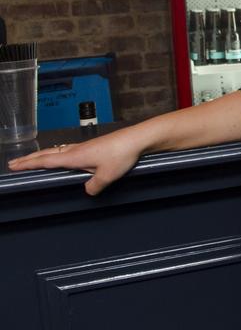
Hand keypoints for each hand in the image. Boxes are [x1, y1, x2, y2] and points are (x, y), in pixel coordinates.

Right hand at [6, 131, 143, 194]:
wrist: (137, 138)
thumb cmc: (121, 154)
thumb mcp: (107, 176)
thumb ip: (94, 186)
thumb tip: (87, 191)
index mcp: (74, 156)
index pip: (46, 161)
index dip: (29, 164)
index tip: (14, 166)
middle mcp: (76, 149)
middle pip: (48, 154)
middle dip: (30, 159)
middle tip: (14, 163)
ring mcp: (84, 146)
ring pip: (57, 150)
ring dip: (42, 155)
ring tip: (32, 159)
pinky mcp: (93, 146)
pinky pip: (68, 149)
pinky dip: (57, 152)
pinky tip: (61, 154)